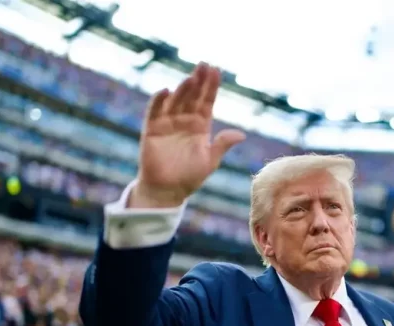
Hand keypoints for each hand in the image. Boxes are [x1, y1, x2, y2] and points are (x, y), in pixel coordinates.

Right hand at [132, 62, 245, 208]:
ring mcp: (168, 123)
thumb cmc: (190, 177)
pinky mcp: (152, 129)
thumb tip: (241, 135)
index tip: (217, 70)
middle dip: (198, 81)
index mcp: (201, 126)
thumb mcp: (210, 161)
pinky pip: (154, 111)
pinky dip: (159, 101)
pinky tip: (166, 91)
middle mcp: (185, 120)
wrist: (167, 191)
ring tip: (191, 78)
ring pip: (176, 101)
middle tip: (204, 65)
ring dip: (183, 89)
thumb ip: (222, 145)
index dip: (211, 86)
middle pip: (192, 96)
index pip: (207, 101)